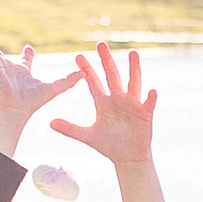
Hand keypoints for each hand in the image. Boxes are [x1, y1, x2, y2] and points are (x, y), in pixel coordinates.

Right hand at [0, 5, 86, 154]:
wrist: (15, 112)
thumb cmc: (31, 104)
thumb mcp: (53, 88)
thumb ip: (68, 80)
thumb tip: (85, 74)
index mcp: (21, 71)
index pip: (25, 60)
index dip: (28, 54)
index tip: (29, 48)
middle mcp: (7, 66)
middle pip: (0, 43)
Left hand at [48, 42, 157, 169]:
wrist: (128, 157)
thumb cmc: (109, 145)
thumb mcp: (88, 136)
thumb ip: (70, 129)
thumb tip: (50, 122)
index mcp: (103, 103)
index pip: (93, 82)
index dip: (86, 70)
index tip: (77, 56)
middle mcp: (118, 99)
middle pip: (112, 75)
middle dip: (106, 60)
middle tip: (100, 44)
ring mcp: (132, 104)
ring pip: (133, 82)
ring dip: (134, 68)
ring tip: (133, 53)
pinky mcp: (145, 114)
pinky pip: (148, 103)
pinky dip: (150, 97)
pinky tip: (152, 90)